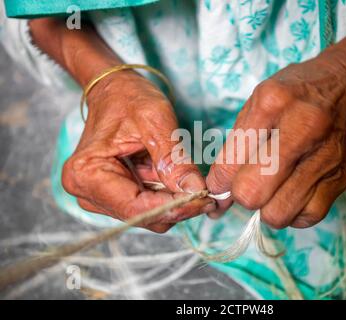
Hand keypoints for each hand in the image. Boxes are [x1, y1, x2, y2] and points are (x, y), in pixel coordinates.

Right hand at [62, 71, 214, 231]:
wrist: (114, 91)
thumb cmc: (127, 98)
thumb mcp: (154, 121)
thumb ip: (173, 159)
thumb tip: (194, 190)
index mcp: (86, 174)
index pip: (136, 207)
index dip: (173, 207)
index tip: (204, 200)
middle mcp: (87, 192)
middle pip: (142, 215)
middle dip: (177, 206)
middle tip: (207, 192)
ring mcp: (99, 197)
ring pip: (148, 214)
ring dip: (174, 201)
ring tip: (194, 182)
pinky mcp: (114, 196)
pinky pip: (148, 205)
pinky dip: (168, 196)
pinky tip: (179, 179)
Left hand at [206, 52, 345, 228]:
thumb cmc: (293, 95)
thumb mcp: (256, 104)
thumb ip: (234, 148)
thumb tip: (218, 194)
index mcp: (272, 102)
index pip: (231, 163)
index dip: (218, 183)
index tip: (220, 185)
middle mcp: (304, 128)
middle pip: (253, 193)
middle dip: (242, 195)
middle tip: (248, 183)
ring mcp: (326, 156)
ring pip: (278, 213)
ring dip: (267, 207)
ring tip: (272, 188)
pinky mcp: (341, 178)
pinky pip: (306, 217)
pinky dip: (293, 212)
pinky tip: (292, 192)